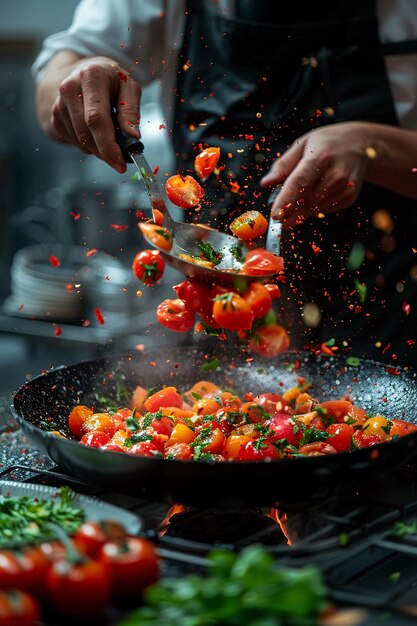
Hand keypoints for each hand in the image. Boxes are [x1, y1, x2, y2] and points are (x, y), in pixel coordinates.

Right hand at [51, 56, 140, 172]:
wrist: (84, 73)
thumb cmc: (112, 81)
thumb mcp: (129, 87)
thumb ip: (131, 111)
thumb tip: (133, 136)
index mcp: (90, 76)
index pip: (96, 118)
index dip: (108, 144)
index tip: (120, 163)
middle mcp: (69, 88)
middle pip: (86, 134)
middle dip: (105, 153)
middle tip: (121, 162)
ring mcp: (58, 104)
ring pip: (81, 142)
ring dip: (99, 150)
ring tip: (111, 138)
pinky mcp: (55, 117)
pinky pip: (75, 142)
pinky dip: (90, 145)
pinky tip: (97, 133)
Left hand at [261, 122, 370, 226]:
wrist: (361, 144)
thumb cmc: (327, 143)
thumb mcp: (303, 145)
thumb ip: (283, 165)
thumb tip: (266, 183)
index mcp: (320, 156)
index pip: (299, 182)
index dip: (285, 200)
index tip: (275, 215)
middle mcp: (335, 173)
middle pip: (305, 201)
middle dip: (290, 208)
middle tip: (280, 210)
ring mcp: (345, 187)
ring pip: (314, 209)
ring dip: (302, 208)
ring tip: (304, 193)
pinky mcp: (349, 197)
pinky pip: (324, 211)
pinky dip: (315, 207)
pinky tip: (318, 192)